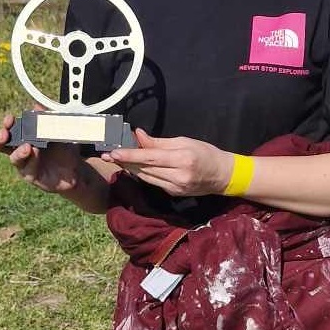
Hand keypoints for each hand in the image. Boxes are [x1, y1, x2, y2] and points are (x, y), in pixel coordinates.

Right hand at [0, 112, 82, 194]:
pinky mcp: (32, 176)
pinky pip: (28, 169)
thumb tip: (37, 106)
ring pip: (14, 158)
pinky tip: (35, 154)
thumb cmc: (62, 149)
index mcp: (23, 137)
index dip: (6, 124)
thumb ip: (47, 118)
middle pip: (1, 145)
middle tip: (4, 134)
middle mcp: (20, 150)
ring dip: (19, 151)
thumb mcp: (58, 130)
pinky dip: (32, 160)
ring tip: (27, 146)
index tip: (9, 119)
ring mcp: (25, 164)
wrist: (75, 169)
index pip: (8, 129)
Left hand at [100, 128, 232, 197]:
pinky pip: (152, 182)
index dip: (130, 155)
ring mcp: (175, 188)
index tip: (114, 152)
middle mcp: (177, 176)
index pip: (150, 158)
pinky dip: (142, 173)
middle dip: (124, 162)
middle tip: (107, 154)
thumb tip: (138, 135)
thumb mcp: (184, 141)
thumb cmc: (205, 153)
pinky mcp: (173, 194)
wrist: (222, 175)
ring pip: (145, 177)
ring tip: (116, 158)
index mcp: (181, 159)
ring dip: (130, 168)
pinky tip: (134, 166)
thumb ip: (158, 142)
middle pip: (144, 169)